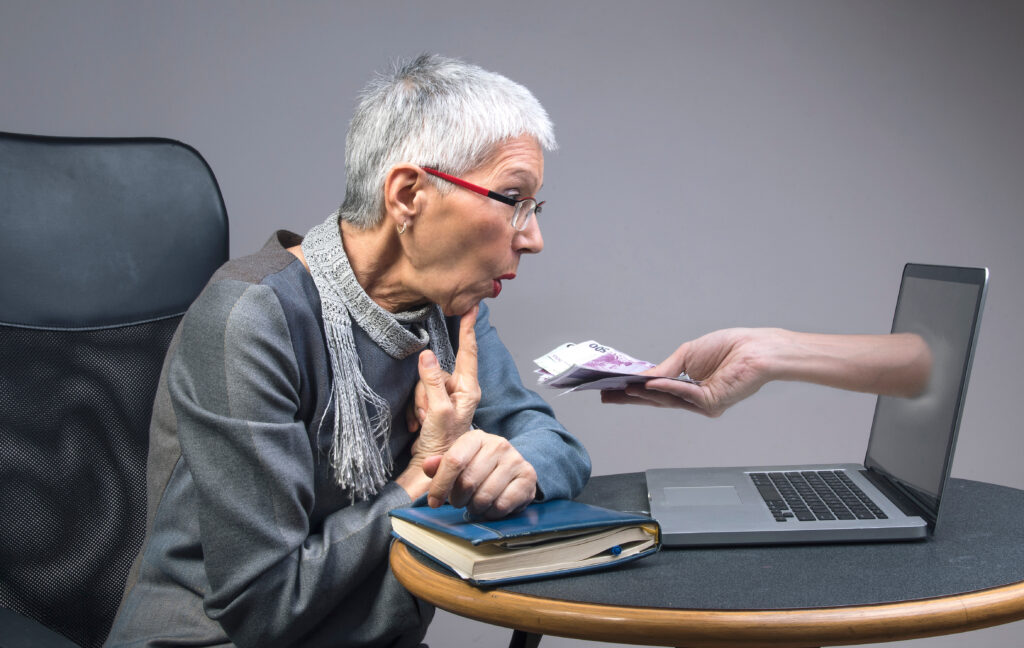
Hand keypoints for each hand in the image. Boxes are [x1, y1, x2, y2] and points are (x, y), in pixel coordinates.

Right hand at [396, 306, 480, 498]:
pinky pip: (417, 396)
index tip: (471, 308)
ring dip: (418, 404)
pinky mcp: (433, 407)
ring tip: (423, 422)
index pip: (467, 352)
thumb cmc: (443, 445)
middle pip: (435, 371)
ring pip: (423, 383)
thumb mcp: (437, 411)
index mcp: (468, 389)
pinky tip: (418, 425)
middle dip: (424, 391)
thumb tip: (427, 355)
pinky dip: (414, 410)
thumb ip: (432, 382)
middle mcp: (459, 391)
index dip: (467, 329)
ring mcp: (446, 399)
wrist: (433, 470)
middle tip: (425, 414)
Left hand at [421, 429, 537, 517]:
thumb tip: (428, 466)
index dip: (440, 485)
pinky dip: (492, 513)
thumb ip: (439, 465)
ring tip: (474, 504)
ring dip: (475, 508)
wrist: (510, 468)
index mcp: (476, 437)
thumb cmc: (477, 467)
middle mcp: (498, 444)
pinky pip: (502, 505)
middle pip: (468, 481)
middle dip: (458, 499)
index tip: (433, 502)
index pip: (454, 461)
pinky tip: (490, 507)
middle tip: (459, 502)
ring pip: (485, 496)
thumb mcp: (456, 461)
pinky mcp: (528, 477)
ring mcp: (515, 460)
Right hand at [601, 328, 774, 417]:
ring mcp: (702, 403)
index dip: (634, 390)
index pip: (656, 390)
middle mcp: (694, 398)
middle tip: (608, 396)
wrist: (756, 349)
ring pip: (667, 400)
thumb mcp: (687, 354)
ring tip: (623, 389)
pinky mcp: (711, 403)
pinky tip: (650, 384)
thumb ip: (665, 368)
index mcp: (688, 386)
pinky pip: (684, 394)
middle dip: (631, 397)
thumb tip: (643, 378)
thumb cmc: (730, 347)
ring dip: (644, 394)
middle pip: (657, 400)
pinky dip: (666, 388)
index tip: (612, 389)